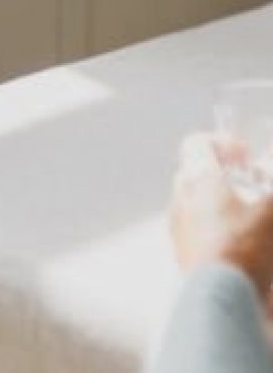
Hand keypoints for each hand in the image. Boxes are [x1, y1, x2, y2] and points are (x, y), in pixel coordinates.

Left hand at [170, 133, 272, 302]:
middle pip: (196, 172)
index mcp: (198, 178)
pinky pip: (196, 230)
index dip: (223, 143)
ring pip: (196, 203)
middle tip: (252, 188)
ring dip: (220, 203)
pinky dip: (215, 229)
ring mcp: (178, 227)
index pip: (197, 142)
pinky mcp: (182, 254)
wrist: (220, 300)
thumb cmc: (245, 247)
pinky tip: (240, 247)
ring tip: (249, 220)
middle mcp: (181, 197)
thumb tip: (269, 167)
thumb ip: (271, 184)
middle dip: (225, 175)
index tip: (246, 159)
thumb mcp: (271, 211)